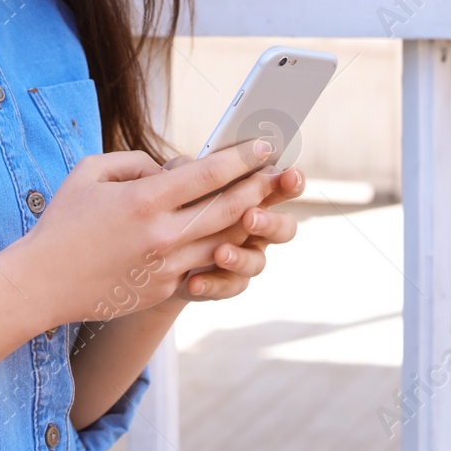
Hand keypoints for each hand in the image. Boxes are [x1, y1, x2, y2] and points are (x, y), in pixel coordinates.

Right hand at [9, 138, 284, 327]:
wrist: (42, 282)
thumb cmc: (63, 221)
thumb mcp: (89, 172)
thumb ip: (134, 163)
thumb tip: (169, 169)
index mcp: (145, 200)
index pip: (208, 173)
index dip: (241, 158)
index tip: (262, 146)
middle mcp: (162, 234)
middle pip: (228, 208)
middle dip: (258, 188)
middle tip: (277, 174)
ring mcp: (167, 267)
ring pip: (225, 242)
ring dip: (250, 222)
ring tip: (264, 205)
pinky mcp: (164, 290)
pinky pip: (205, 268)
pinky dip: (224, 252)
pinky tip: (235, 238)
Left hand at [161, 158, 302, 302]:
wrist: (160, 249)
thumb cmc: (178, 204)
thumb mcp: (180, 183)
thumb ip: (189, 172)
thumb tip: (188, 164)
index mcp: (254, 196)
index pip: (281, 187)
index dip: (290, 182)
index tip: (289, 175)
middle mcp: (258, 228)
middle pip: (284, 228)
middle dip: (270, 222)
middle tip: (250, 217)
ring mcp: (246, 257)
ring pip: (258, 263)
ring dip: (240, 257)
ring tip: (220, 253)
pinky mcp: (227, 283)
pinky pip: (228, 287)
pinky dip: (213, 284)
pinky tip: (194, 282)